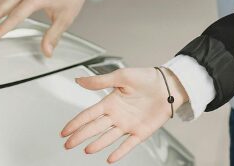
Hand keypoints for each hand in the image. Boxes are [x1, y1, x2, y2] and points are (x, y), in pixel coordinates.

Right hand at [62, 67, 187, 162]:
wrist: (169, 85)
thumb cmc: (147, 78)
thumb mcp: (121, 76)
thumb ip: (100, 81)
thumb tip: (79, 79)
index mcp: (110, 102)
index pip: (88, 115)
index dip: (75, 123)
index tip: (64, 131)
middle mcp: (117, 115)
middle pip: (94, 128)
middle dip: (80, 136)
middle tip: (68, 144)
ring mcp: (128, 125)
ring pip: (109, 137)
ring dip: (98, 144)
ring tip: (87, 150)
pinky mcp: (141, 132)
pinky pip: (128, 144)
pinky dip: (119, 152)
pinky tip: (111, 158)